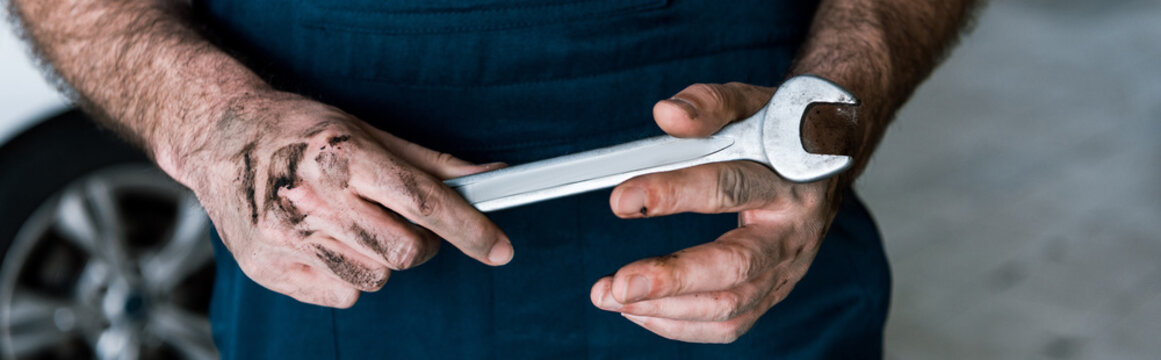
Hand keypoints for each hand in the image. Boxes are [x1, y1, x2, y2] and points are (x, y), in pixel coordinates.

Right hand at [185, 92, 512, 307]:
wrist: (217, 138)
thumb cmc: (297, 130)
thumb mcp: (365, 130)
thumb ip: (430, 162)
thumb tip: (490, 176)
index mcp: (341, 156)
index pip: (423, 202)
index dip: (470, 229)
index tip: (499, 248)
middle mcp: (311, 199)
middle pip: (404, 251)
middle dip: (422, 243)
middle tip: (407, 222)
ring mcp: (286, 239)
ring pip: (376, 277)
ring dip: (382, 258)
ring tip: (356, 224)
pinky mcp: (269, 269)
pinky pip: (342, 294)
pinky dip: (348, 275)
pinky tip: (327, 242)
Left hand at [589, 82, 844, 342]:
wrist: (833, 155)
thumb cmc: (786, 130)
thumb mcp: (752, 102)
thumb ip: (708, 105)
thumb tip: (666, 114)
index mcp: (790, 179)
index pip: (728, 187)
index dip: (672, 193)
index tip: (621, 200)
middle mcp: (793, 232)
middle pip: (735, 266)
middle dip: (672, 278)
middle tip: (619, 285)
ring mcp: (786, 269)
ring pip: (730, 305)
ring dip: (666, 308)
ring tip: (612, 297)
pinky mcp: (774, 291)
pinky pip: (730, 324)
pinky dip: (681, 325)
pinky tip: (640, 311)